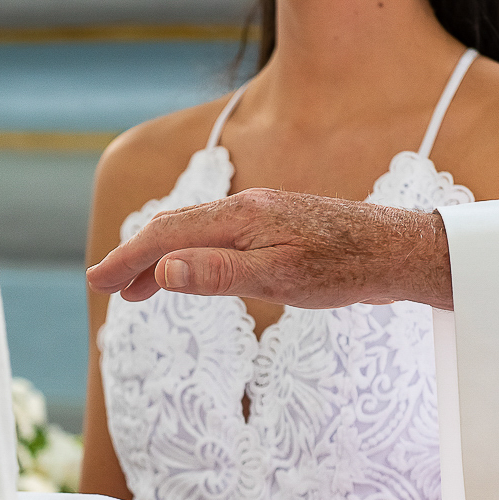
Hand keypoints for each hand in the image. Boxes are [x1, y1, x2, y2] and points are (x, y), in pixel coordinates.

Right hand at [86, 188, 453, 309]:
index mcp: (240, 217)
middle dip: (136, 258)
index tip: (97, 283)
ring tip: (141, 290)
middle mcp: (247, 208)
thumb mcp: (278, 278)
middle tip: (108, 290)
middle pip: (175, 229)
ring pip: (198, 232)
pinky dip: (193, 255)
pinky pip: (220, 237)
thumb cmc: (344, 269)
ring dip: (163, 259)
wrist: (401, 251)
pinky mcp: (281, 227)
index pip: (166, 235)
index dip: (127, 260)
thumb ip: (218, 273)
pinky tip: (197, 272)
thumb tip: (163, 268)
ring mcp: (264, 216)